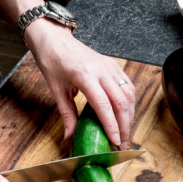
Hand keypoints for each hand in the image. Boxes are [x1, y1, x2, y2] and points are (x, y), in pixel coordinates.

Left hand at [26, 20, 135, 147]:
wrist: (54, 39)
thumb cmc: (53, 61)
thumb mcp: (57, 90)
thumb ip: (67, 115)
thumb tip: (70, 136)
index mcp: (84, 75)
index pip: (103, 105)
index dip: (112, 125)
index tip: (115, 141)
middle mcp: (101, 70)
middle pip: (121, 102)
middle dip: (125, 125)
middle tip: (122, 143)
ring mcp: (109, 66)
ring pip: (128, 94)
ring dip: (130, 115)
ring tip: (125, 131)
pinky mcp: (113, 64)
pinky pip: (127, 85)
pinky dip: (130, 102)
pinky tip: (126, 114)